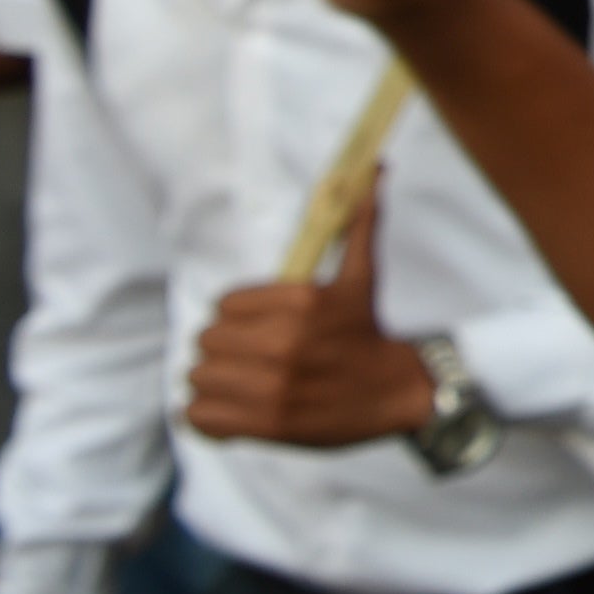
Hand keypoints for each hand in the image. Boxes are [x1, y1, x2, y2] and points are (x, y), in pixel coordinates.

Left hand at [185, 179, 434, 447]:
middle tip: (247, 356)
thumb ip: (357, 224)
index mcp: (300, 302)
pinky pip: (200, 417)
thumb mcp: (363, 276)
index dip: (237, 316)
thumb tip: (374, 168)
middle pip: (206, 340)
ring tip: (239, 384)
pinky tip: (232, 411)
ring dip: (213, 383)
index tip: (259, 327)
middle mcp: (284, 342)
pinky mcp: (264, 425)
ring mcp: (272, 387)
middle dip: (223, 348)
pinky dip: (208, 418)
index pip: (223, 305)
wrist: (396, 393)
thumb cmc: (368, 332)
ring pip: (198, 378)